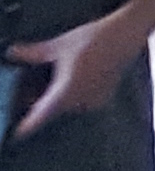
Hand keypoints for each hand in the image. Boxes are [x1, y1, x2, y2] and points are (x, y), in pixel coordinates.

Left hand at [7, 11, 135, 138]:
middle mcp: (78, 102)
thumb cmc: (93, 39)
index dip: (26, 128)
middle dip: (40, 107)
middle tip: (29, 96)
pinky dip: (73, 97)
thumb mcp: (60, 45)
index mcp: (65, 92)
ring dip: (56, 101)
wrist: (125, 35)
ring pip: (67, 108)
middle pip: (51, 113)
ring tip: (52, 85)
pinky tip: (72, 82)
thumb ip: (34, 53)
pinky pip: (81, 103)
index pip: (40, 118)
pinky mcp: (102, 99)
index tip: (15, 135)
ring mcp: (92, 102)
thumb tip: (12, 53)